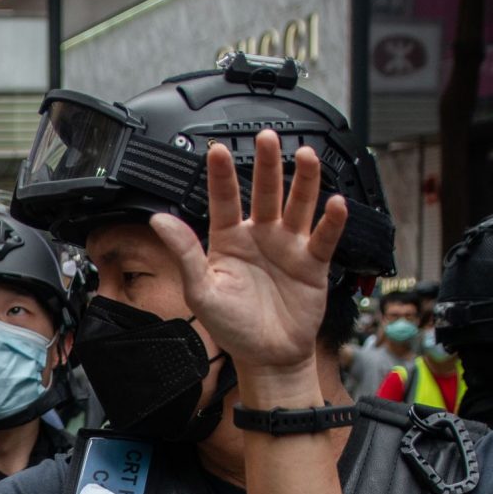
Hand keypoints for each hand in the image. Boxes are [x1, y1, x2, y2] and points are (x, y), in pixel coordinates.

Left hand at [150, 129, 347, 378]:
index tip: (216, 150)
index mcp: (228, 239)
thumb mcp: (201, 291)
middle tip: (268, 137)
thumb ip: (184, 253)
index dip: (221, 175)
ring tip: (306, 155)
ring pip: (298, 205)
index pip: (223, 200)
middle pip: (265, 192)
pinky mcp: (312, 263)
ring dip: (304, 181)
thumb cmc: (231, 327)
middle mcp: (260, 235)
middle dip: (267, 164)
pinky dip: (331, 221)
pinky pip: (323, 237)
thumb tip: (158, 219)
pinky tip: (334, 203)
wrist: (266, 356)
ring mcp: (288, 246)